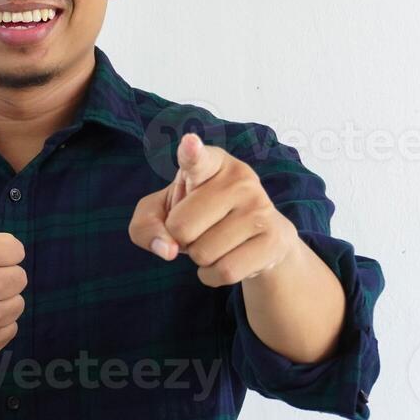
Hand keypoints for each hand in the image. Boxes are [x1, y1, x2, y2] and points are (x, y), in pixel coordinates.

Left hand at [128, 132, 299, 286]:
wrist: (259, 237)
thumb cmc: (201, 217)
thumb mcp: (164, 214)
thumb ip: (146, 226)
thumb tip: (167, 249)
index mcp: (211, 161)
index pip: (196, 158)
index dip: (191, 153)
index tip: (189, 144)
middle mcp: (239, 179)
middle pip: (181, 227)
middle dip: (181, 238)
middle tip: (201, 227)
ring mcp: (260, 207)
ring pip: (203, 253)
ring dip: (200, 258)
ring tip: (217, 240)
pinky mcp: (272, 239)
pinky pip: (224, 271)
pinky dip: (213, 275)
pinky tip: (225, 259)